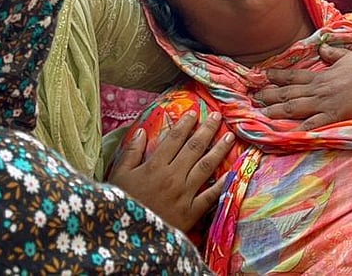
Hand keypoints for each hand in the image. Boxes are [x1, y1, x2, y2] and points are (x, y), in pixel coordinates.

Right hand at [107, 112, 233, 232]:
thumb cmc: (122, 204)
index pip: (174, 139)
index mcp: (155, 166)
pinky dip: (222, 184)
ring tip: (230, 137)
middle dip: (207, 130)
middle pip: (194, 148)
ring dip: (219, 150)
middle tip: (218, 116)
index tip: (195, 112)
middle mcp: (173, 177)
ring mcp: (184, 194)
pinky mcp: (191, 212)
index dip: (186, 124)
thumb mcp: (119, 176)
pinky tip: (232, 172)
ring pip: (206, 167)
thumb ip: (131, 153)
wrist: (128, 238)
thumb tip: (142, 131)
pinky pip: (210, 196)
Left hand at [255, 46, 351, 129]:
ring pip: (294, 107)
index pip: (294, 76)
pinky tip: (286, 133)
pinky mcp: (333, 115)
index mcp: (321, 76)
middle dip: (270, 96)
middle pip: (288, 93)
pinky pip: (312, 123)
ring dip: (276, 111)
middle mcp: (318, 89)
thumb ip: (333, 54)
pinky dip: (299, 128)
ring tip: (261, 114)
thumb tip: (323, 47)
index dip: (277, 77)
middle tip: (254, 98)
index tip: (263, 76)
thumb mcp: (347, 56)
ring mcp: (324, 103)